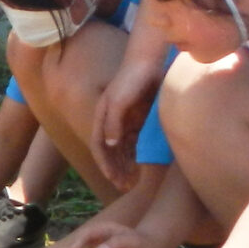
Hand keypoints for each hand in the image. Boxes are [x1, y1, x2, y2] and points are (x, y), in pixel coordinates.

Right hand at [91, 70, 158, 190]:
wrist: (149, 60)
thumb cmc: (130, 79)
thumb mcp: (118, 101)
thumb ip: (112, 123)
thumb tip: (110, 144)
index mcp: (102, 116)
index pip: (99, 145)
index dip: (104, 163)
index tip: (113, 178)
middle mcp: (111, 120)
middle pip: (110, 150)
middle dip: (115, 168)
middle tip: (124, 186)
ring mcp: (126, 119)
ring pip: (123, 147)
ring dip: (125, 164)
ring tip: (133, 180)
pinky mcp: (140, 117)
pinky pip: (136, 140)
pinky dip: (136, 153)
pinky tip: (142, 164)